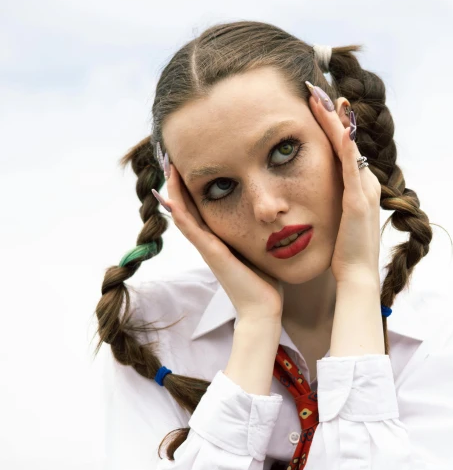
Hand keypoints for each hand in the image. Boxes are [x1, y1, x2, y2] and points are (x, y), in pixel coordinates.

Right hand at [152, 159, 283, 320]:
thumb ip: (255, 235)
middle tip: (171, 160)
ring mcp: (208, 249)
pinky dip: (180, 213)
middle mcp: (209, 243)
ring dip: (174, 193)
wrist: (262, 309)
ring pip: (184, 216)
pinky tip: (171, 199)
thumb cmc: (264, 282)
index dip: (191, 188)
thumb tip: (267, 218)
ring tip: (168, 170)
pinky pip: (191, 230)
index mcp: (219, 240)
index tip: (188, 166)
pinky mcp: (212, 255)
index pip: (199, 209)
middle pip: (186, 208)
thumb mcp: (258, 249)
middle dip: (178, 185)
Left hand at [306, 83, 381, 285]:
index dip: (331, 126)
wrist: (357, 278)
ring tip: (318, 96)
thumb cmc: (343, 256)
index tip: (314, 106)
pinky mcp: (357, 200)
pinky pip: (349, 164)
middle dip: (331, 114)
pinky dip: (343, 141)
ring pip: (347, 145)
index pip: (344, 149)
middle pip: (347, 140)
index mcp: (359, 189)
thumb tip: (314, 199)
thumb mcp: (336, 224)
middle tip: (314, 90)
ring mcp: (363, 190)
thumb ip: (330, 207)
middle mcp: (365, 184)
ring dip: (334, 119)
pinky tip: (335, 122)